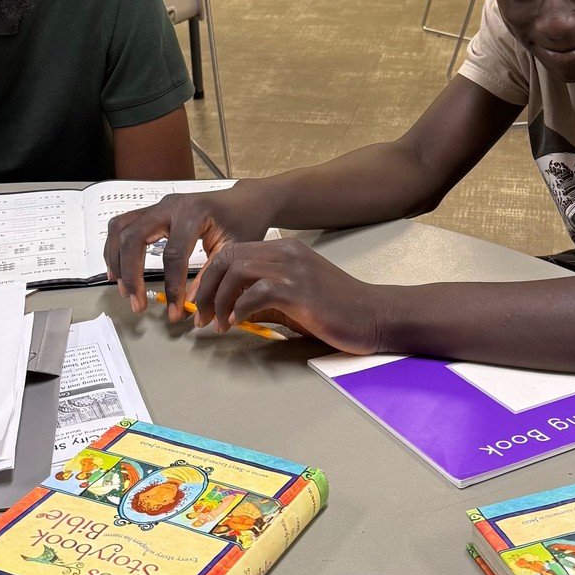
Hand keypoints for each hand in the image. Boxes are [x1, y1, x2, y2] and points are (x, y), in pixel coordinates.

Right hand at [104, 185, 275, 316]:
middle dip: (131, 275)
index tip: (174, 312)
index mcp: (194, 214)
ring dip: (116, 261)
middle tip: (137, 304)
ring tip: (123, 290)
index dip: (171, 287)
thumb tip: (190, 307)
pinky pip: (123, 225)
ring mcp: (158, 205)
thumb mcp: (234, 251)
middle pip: (134, 238)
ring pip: (121, 228)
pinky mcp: (152, 209)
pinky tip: (117, 271)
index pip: (173, 255)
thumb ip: (210, 277)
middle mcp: (170, 205)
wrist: (246, 200)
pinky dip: (115, 248)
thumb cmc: (243, 224)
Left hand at [189, 238, 386, 353]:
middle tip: (200, 316)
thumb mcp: (293, 299)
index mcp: (284, 250)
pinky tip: (237, 324)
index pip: (232, 252)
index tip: (200, 301)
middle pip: (227, 257)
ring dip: (219, 299)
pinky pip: (256, 292)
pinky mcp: (299, 290)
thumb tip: (229, 310)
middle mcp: (286, 253)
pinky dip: (240, 309)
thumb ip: (262, 299)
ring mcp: (293, 269)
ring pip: (236, 271)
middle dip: (206, 287)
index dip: (208, 276)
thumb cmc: (336, 310)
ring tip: (218, 323)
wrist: (373, 316)